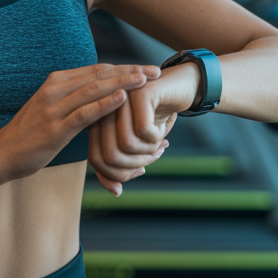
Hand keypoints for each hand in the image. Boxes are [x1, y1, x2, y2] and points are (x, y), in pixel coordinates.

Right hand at [0, 63, 160, 182]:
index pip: (97, 70)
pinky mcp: (54, 129)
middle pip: (99, 75)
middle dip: (130, 72)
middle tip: (155, 70)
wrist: (2, 154)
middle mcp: (55, 90)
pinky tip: (122, 99)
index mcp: (56, 82)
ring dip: (122, 83)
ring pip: (94, 90)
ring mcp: (54, 108)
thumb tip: (100, 92)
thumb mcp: (52, 108)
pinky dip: (104, 104)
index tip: (146, 68)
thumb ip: (73, 97)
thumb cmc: (30, 133)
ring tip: (145, 80)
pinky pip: (83, 113)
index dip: (124, 67)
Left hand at [88, 62, 201, 194]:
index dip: (119, 174)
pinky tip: (162, 130)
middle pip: (109, 156)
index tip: (141, 169)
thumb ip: (121, 167)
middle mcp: (103, 108)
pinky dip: (156, 138)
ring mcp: (118, 97)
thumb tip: (115, 192)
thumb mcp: (138, 146)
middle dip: (136, 166)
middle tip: (154, 155)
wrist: (180, 85)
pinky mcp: (137, 92)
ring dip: (148, 152)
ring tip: (159, 143)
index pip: (97, 160)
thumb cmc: (156, 118)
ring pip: (125, 144)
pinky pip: (143, 130)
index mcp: (97, 120)